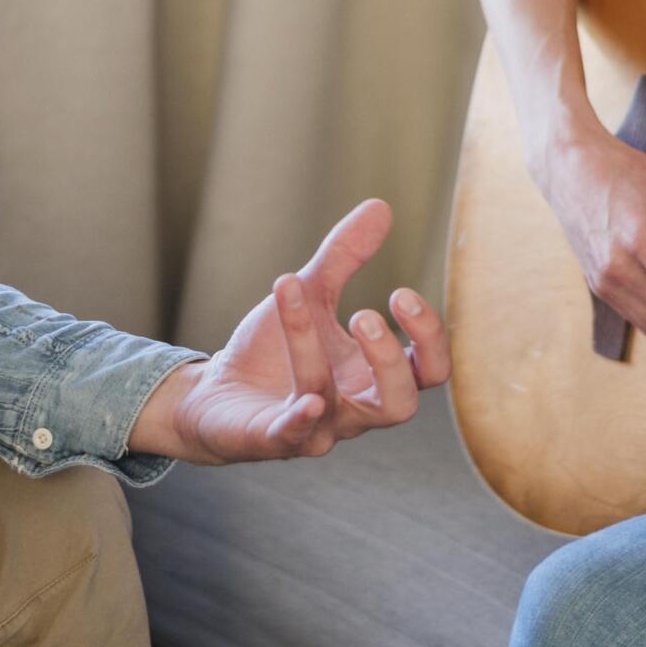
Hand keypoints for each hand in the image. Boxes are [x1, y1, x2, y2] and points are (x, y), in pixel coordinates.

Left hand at [129, 198, 451, 463]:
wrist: (216, 392)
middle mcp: (354, 410)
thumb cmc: (273, 350)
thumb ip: (345, 257)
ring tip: (295, 289)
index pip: (429, 370)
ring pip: (333, 405)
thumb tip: (381, 207)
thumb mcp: (312, 292)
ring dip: (312, 348)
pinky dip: (301, 419)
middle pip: (400, 403)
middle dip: (388, 360)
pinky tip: (306, 398)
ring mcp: (316, 429)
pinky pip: (294, 437)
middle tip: (364, 314)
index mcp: (374, 377)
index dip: (428, 337)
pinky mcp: (274, 439)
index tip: (400, 294)